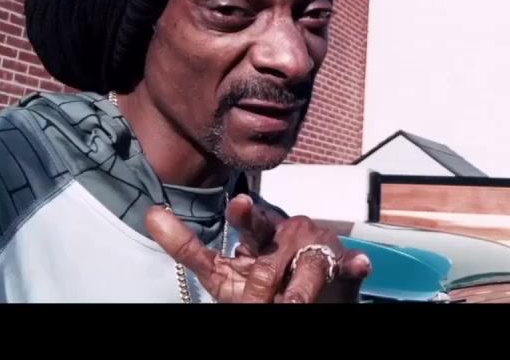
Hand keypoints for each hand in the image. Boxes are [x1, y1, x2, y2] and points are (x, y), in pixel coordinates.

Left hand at [144, 195, 371, 302]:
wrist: (306, 298)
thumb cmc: (261, 282)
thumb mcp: (221, 272)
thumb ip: (187, 246)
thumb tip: (150, 213)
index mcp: (262, 233)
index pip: (252, 222)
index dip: (247, 215)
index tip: (239, 205)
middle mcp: (291, 234)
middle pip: (280, 251)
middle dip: (265, 283)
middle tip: (257, 302)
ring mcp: (318, 249)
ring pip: (310, 265)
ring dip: (302, 287)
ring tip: (293, 305)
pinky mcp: (344, 266)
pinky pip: (351, 265)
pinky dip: (355, 264)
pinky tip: (359, 264)